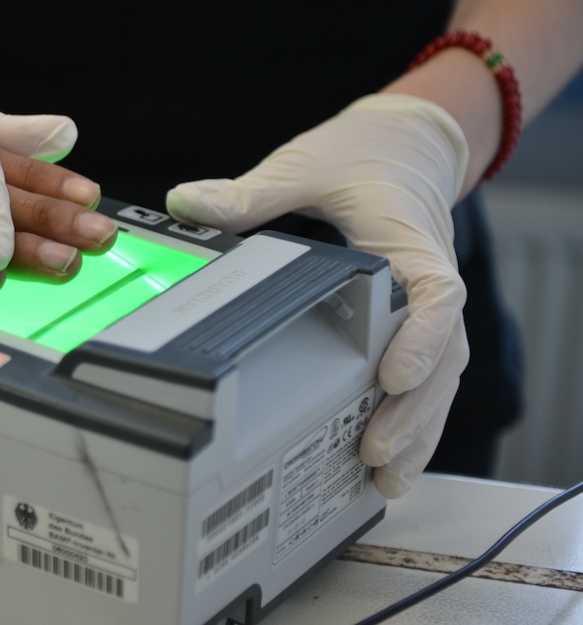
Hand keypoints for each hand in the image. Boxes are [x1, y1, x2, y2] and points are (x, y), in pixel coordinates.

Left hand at [166, 94, 471, 498]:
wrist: (407, 146)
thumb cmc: (360, 157)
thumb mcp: (303, 166)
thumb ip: (250, 192)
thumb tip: (185, 200)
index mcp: (409, 243)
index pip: (433, 297)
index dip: (420, 339)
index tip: (393, 376)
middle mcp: (430, 282)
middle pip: (440, 357)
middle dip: (412, 410)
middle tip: (374, 452)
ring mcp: (428, 310)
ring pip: (440, 378)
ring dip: (418, 429)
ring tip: (386, 478)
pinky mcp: (416, 325)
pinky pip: (426, 378)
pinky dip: (413, 420)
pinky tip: (384, 463)